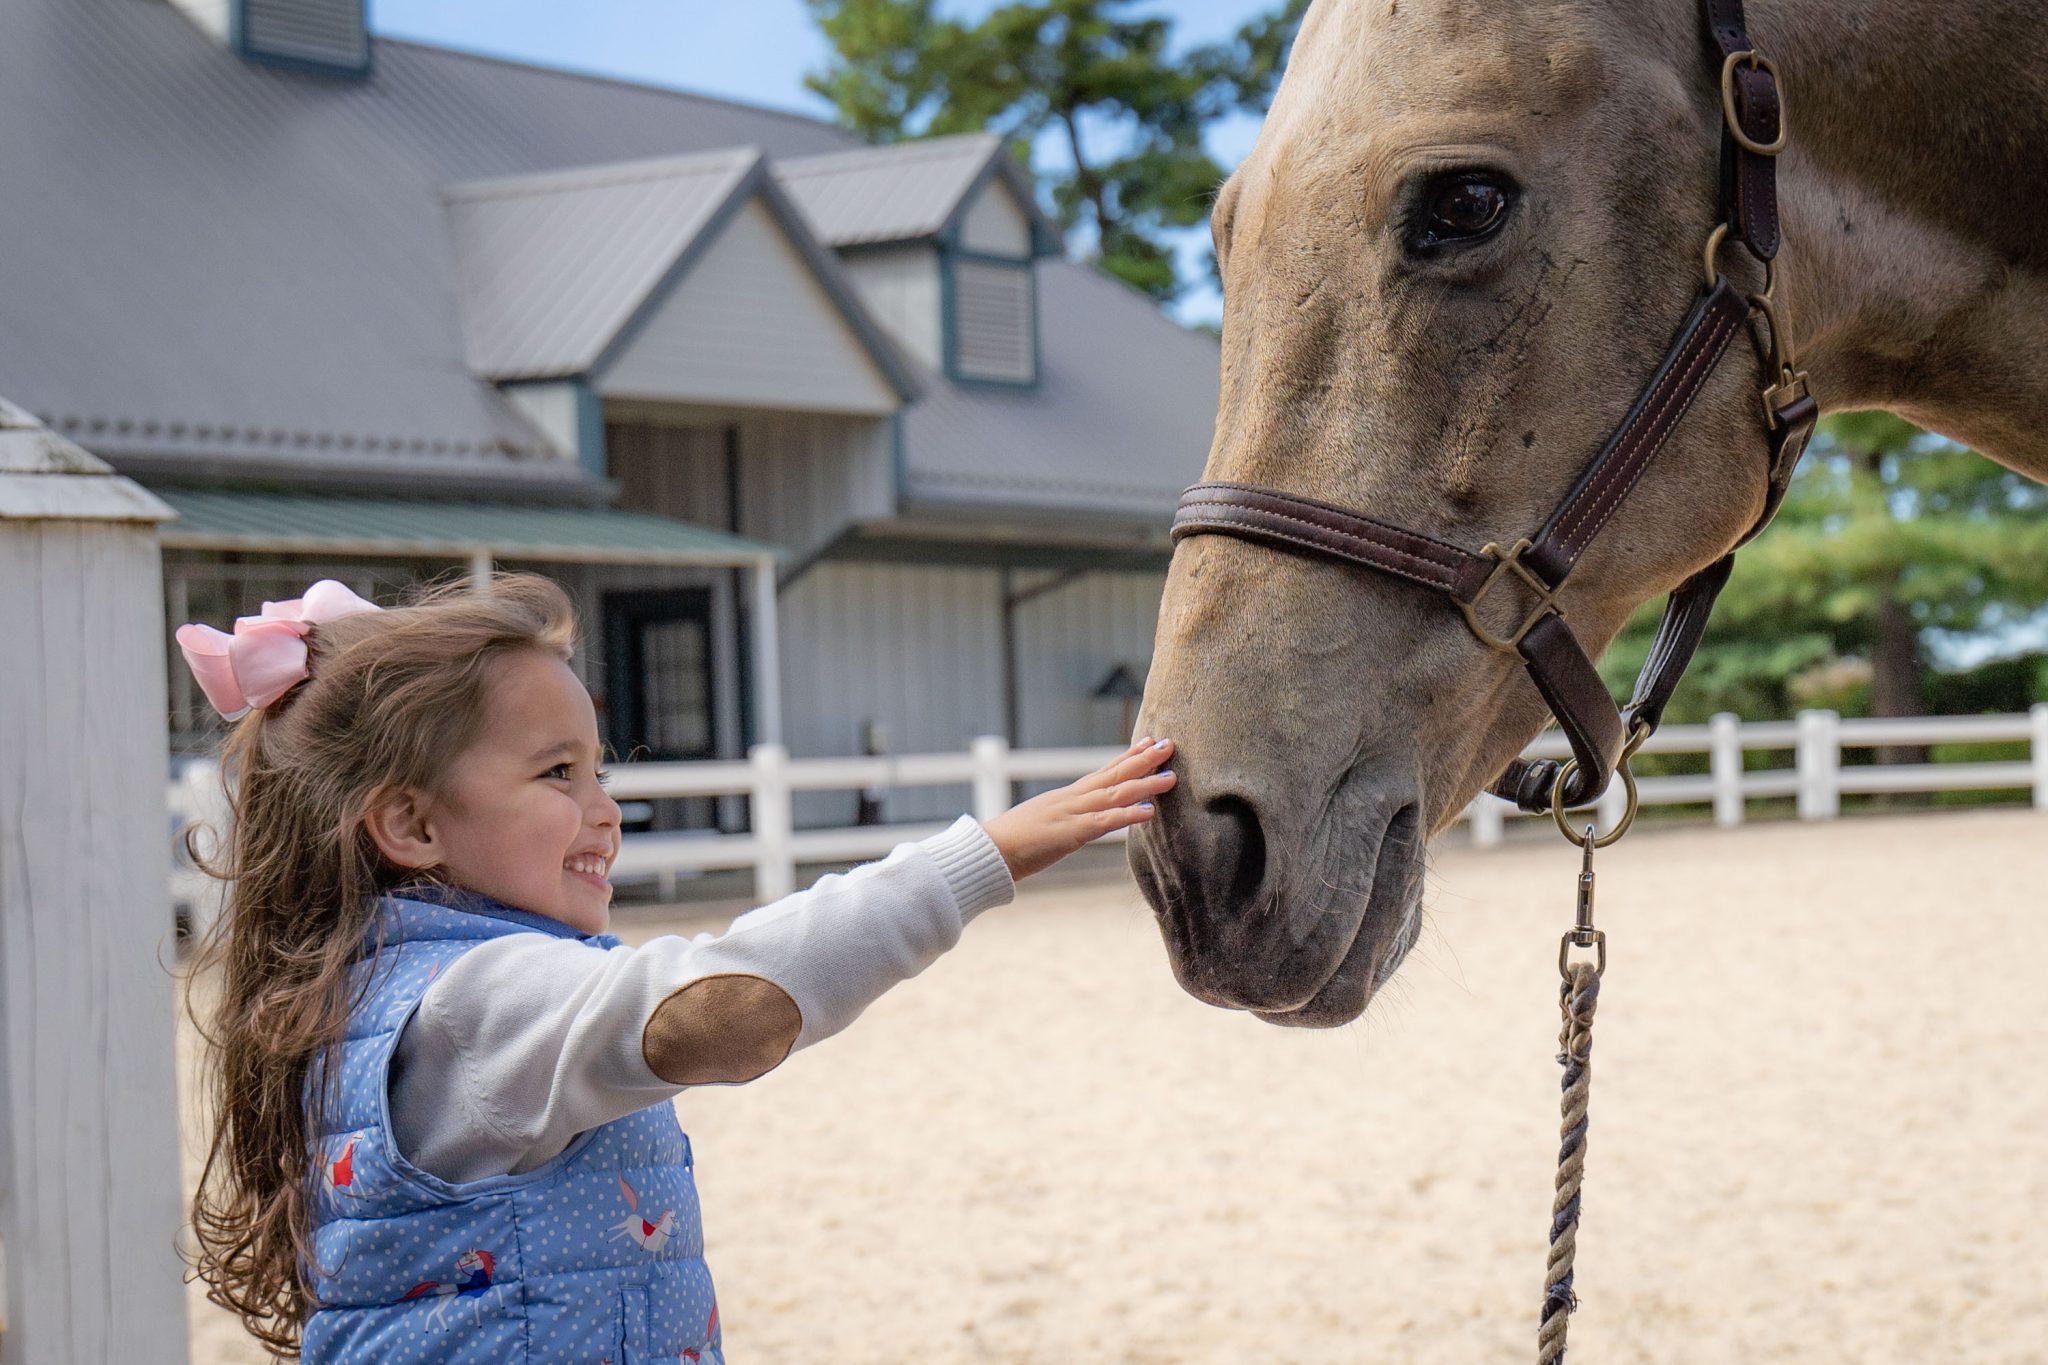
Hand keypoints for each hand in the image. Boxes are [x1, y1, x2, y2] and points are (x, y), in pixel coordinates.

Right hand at [981, 737, 1176, 880]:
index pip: (1103, 771)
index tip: (1148, 742)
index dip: (1127, 756)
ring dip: (1145, 785)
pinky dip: (1127, 815)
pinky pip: (1103, 823)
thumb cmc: (1010, 843)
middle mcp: (1071, 799)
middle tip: (1170, 745)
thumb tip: (1078, 822)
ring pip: (1114, 794)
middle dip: (1144, 760)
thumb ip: (1063, 819)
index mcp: (1065, 797)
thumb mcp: (1041, 824)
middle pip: (1114, 774)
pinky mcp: (1069, 834)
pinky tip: (1148, 810)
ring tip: (1171, 777)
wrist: (986, 851)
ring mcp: (1070, 814)